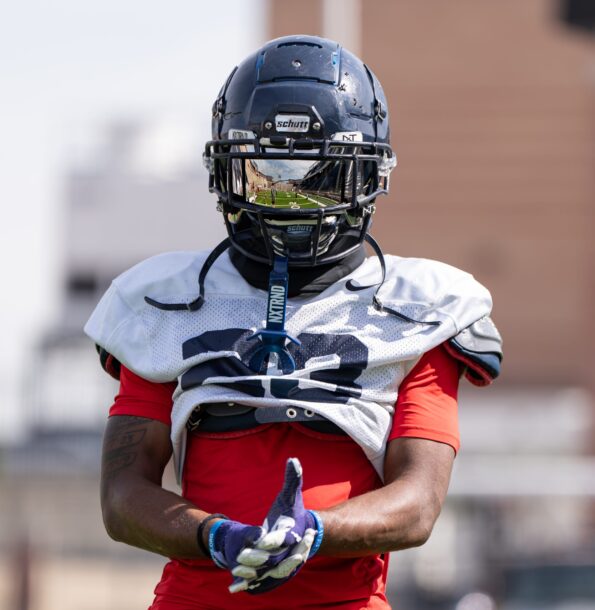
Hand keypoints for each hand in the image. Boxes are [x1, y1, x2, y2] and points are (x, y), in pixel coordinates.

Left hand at [229, 457, 323, 593]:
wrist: (301, 531)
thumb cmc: (293, 511)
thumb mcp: (292, 494)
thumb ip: (293, 478)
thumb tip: (293, 459)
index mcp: (291, 534)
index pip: (283, 539)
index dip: (273, 540)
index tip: (262, 540)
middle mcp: (286, 552)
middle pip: (273, 559)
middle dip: (257, 559)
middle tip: (241, 557)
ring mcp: (279, 564)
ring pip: (266, 573)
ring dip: (251, 575)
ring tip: (235, 574)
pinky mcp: (272, 572)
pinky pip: (261, 581)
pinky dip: (249, 586)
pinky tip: (233, 588)